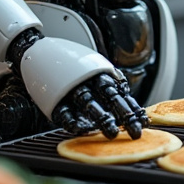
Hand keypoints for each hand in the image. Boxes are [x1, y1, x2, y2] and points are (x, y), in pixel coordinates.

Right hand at [15, 34, 147, 138]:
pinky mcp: (54, 99)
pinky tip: (82, 129)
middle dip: (124, 115)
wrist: (39, 52)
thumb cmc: (71, 66)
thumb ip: (109, 82)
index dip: (133, 107)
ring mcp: (71, 88)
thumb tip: (128, 98)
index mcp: (99, 73)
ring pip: (89, 103)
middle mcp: (88, 80)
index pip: (121, 92)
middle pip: (110, 97)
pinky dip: (72, 120)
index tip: (144, 122)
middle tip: (135, 131)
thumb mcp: (93, 69)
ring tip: (112, 132)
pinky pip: (64, 111)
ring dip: (102, 118)